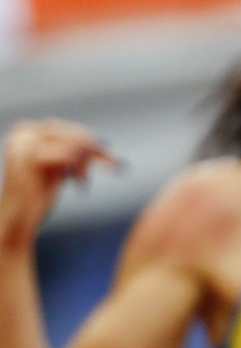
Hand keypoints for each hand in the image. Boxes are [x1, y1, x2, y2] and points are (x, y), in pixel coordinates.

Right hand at [0, 121, 117, 250]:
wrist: (17, 217)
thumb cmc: (38, 194)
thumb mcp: (61, 167)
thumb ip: (76, 153)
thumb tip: (104, 145)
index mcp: (27, 131)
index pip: (67, 130)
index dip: (91, 142)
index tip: (112, 156)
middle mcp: (23, 133)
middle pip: (71, 134)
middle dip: (94, 149)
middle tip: (114, 162)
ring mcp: (23, 143)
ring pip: (71, 144)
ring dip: (85, 162)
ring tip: (83, 180)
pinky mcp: (27, 157)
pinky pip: (66, 156)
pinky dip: (78, 168)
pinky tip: (79, 183)